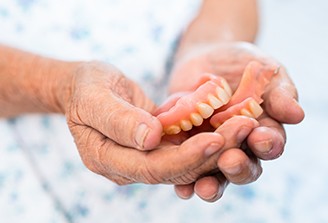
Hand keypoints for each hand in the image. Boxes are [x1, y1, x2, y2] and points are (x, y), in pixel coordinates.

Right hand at [62, 61, 258, 184]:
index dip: (185, 157)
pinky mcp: (156, 147)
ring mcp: (143, 158)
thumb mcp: (94, 96)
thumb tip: (150, 138)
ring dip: (217, 147)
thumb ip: (117, 118)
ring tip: (245, 125)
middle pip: (175, 169)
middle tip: (244, 129)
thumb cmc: (86, 87)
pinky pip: (186, 147)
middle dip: (211, 153)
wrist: (86, 86)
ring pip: (186, 161)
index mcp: (107, 159)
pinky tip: (231, 123)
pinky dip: (208, 137)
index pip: (151, 168)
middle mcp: (128, 166)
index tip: (215, 140)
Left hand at [169, 42, 303, 200]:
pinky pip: (184, 169)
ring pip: (214, 175)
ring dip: (211, 185)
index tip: (260, 138)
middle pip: (242, 167)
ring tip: (204, 188)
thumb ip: (279, 93)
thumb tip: (297, 114)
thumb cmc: (242, 64)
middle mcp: (237, 146)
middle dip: (238, 167)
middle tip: (229, 161)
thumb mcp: (264, 72)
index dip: (267, 144)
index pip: (269, 144)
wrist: (206, 57)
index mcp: (262, 131)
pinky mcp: (186, 147)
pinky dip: (183, 182)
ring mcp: (210, 149)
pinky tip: (181, 188)